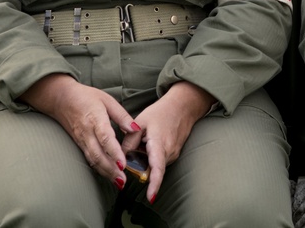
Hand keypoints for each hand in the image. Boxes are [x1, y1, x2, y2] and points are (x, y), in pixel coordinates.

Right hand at [20, 74, 137, 190]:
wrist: (61, 99)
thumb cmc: (86, 97)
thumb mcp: (107, 100)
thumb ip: (122, 116)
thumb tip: (135, 129)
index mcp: (95, 118)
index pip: (105, 137)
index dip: (114, 152)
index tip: (123, 163)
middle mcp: (87, 132)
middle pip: (98, 154)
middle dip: (111, 169)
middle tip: (123, 180)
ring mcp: (82, 140)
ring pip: (93, 160)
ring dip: (106, 172)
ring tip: (119, 182)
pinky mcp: (79, 144)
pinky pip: (89, 159)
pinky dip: (99, 169)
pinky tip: (108, 175)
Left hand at [121, 81, 215, 203]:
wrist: (183, 106)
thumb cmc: (161, 112)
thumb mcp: (140, 122)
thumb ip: (129, 141)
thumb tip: (120, 160)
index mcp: (159, 144)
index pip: (157, 168)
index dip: (154, 184)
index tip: (150, 198)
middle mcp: (169, 153)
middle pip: (151, 170)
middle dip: (139, 167)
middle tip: (134, 148)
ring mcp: (173, 155)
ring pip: (154, 166)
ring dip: (145, 160)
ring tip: (144, 140)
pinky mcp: (174, 155)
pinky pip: (159, 162)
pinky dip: (151, 157)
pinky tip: (150, 142)